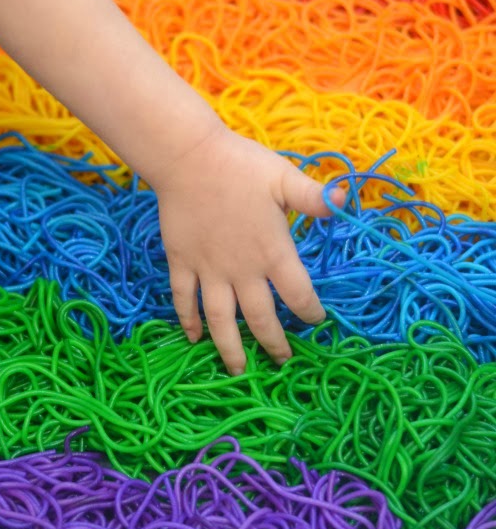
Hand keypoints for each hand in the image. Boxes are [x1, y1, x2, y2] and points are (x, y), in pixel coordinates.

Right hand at [153, 125, 344, 374]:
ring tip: (238, 370)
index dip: (310, 312)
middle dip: (274, 344)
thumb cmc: (240, 166)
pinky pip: (184, 298)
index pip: (298, 294)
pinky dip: (187, 320)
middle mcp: (241, 270)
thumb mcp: (283, 177)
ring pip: (220, 319)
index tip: (316, 321)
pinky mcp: (182, 262)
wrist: (188, 158)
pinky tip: (193, 337)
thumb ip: (313, 196)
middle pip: (260, 318)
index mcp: (272, 251)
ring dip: (230, 348)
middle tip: (282, 362)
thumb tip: (346, 200)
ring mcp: (208, 269)